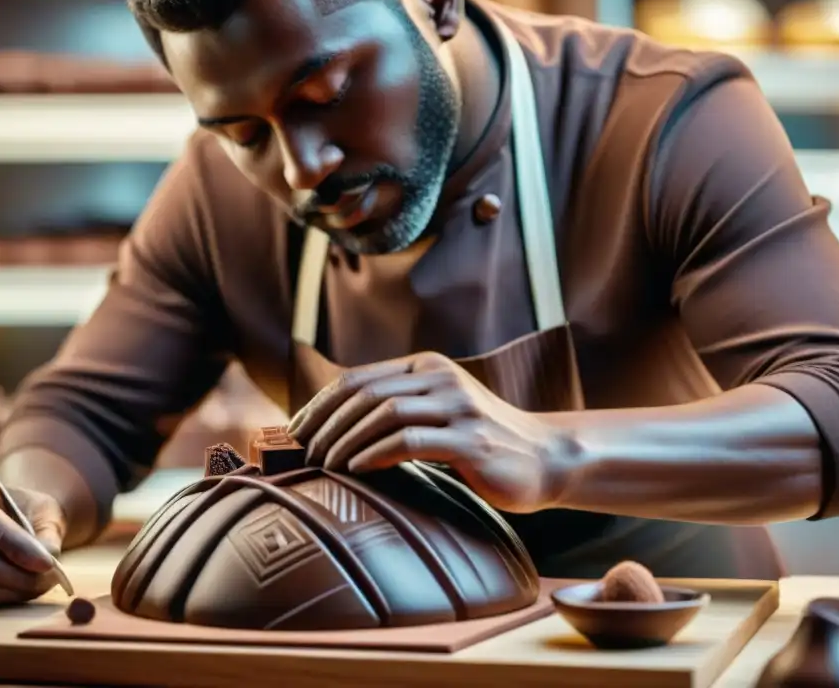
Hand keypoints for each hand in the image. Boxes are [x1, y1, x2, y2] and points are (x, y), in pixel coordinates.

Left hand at [288, 352, 563, 512]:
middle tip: (301, 455)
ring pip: (384, 413)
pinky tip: (355, 471)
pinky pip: (411, 441)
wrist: (545, 459)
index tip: (294, 435)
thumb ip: (397, 412)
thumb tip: (331, 434)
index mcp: (426, 367)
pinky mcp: (471, 438)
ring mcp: (458, 406)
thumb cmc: (482, 443)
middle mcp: (441, 378)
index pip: (357, 379)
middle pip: (364, 393)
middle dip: (324, 425)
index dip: (319, 406)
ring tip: (323, 466)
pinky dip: (375, 454)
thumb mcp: (438, 414)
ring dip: (345, 440)